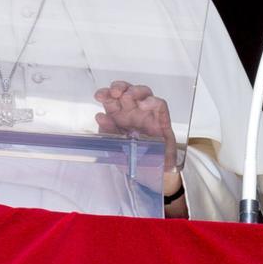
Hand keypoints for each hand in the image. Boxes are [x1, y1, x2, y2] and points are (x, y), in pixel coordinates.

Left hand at [94, 80, 180, 196]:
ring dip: (134, 91)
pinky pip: (160, 105)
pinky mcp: (162, 121)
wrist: (151, 175)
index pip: (112, 99)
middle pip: (127, 91)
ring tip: (127, 97)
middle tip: (114, 93)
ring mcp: (148, 115)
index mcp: (118, 116)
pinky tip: (144, 105)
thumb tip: (100, 117)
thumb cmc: (133, 159)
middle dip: (119, 87)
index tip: (99, 96)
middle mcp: (133, 112)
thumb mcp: (115, 148)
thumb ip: (107, 132)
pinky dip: (152, 102)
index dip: (105, 94)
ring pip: (144, 93)